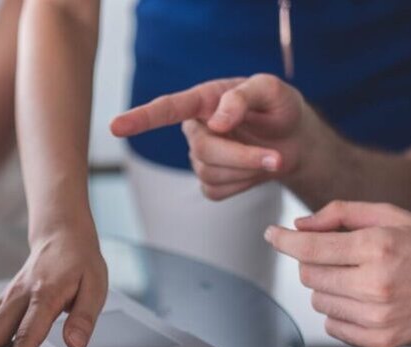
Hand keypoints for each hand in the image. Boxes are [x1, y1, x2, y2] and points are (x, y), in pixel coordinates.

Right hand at [111, 74, 309, 199]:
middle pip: (203, 150)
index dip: (140, 119)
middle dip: (242, 156)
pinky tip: (254, 170)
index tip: (115, 127)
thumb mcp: (272, 91)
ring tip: (272, 156)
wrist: (295, 141)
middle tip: (276, 157)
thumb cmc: (280, 109)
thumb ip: (243, 97)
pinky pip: (217, 191)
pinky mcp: (210, 182)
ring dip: (248, 169)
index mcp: (203, 100)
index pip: (166, 109)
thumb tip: (216, 122)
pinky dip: (243, 184)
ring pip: (211, 173)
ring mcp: (200, 158)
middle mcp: (196, 128)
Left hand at [265, 201, 410, 346]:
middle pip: (309, 275)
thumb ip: (341, 213)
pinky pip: (332, 326)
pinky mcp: (380, 341)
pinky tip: (362, 300)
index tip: (271, 235)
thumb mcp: (392, 215)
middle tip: (338, 256)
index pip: (310, 248)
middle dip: (314, 262)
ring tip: (358, 278)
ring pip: (317, 301)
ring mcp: (378, 317)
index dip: (284, 241)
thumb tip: (299, 226)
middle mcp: (375, 284)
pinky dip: (338, 312)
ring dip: (327, 287)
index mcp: (377, 248)